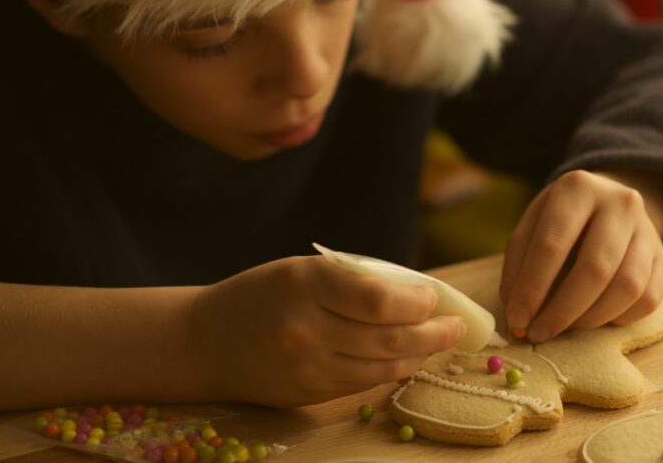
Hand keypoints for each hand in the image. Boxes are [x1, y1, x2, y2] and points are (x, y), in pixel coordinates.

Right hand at [189, 256, 465, 407]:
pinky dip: (392, 370)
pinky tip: (407, 358)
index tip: (434, 298)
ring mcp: (307, 367)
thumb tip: (420, 295)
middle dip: (433, 333)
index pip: (379, 300)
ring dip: (420, 355)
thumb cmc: (264, 294)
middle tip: (457, 326)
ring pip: (382, 367)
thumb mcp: (303, 270)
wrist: (206, 341)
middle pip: (389, 338)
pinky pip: (364, 383)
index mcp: (305, 284)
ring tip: (440, 341)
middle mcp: (306, 328)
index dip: (417, 302)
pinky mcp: (309, 393)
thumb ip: (355, 281)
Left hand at [499, 170, 662, 342]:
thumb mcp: (531, 229)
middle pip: (595, 268)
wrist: (606, 206)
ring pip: (627, 287)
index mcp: (577, 188)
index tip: (517, 320)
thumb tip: (518, 317)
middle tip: (540, 334)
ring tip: (567, 326)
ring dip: (591, 319)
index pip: (552, 245)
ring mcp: (647, 229)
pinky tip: (596, 316)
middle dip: (563, 311)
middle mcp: (619, 203)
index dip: (531, 288)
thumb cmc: (559, 222)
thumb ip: (519, 268)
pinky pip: (648, 299)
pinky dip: (619, 318)